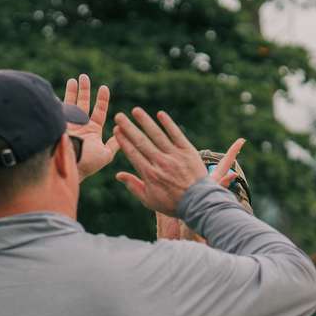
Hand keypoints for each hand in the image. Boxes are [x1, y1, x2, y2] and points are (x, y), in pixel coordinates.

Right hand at [63, 74, 117, 179]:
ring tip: (74, 79)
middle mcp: (80, 127)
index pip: (99, 111)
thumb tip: (122, 133)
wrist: (68, 167)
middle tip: (84, 77)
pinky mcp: (57, 123)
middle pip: (83, 104)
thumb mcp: (105, 154)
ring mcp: (68, 125)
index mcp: (92, 132)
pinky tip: (54, 93)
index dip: (102, 99)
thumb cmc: (87, 163)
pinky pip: (57, 109)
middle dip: (84, 90)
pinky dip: (55, 101)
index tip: (104, 87)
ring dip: (72, 91)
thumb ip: (114, 144)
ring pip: (70, 104)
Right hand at [115, 108, 241, 214]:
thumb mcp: (150, 200)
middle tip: (119, 116)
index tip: (116, 130)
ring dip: (145, 121)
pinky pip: (176, 134)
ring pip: (157, 135)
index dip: (123, 141)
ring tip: (136, 111)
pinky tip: (160, 114)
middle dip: (129, 128)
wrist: (199, 203)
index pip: (133, 153)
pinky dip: (168, 124)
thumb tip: (118, 175)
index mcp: (149, 174)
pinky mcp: (188, 151)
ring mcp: (174, 155)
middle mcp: (160, 162)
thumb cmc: (173, 204)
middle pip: (141, 141)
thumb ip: (134, 186)